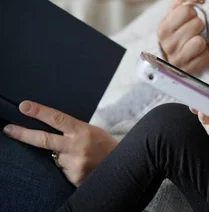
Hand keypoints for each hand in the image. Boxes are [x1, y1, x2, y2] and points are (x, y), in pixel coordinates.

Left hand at [2, 101, 116, 186]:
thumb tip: (48, 127)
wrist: (122, 166)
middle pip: (44, 139)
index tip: (24, 106)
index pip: (57, 118)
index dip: (39, 112)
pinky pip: (61, 170)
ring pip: (54, 157)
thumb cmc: (104, 146)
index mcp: (82, 131)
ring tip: (79, 156)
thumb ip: (72, 130)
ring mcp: (74, 163)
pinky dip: (66, 167)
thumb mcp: (92, 131)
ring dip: (60, 156)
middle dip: (23, 134)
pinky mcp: (74, 177)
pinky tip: (80, 166)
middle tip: (8, 129)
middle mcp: (77, 146)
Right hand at [157, 0, 208, 73]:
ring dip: (202, 40)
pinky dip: (205, 54)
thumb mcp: (177, 7)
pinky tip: (199, 52)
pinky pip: (205, 57)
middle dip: (199, 26)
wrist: (172, 53)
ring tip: (196, 41)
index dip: (192, 12)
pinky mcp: (188, 70)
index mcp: (163, 27)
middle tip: (194, 30)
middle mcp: (167, 44)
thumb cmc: (178, 27)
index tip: (189, 18)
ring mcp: (177, 58)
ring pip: (200, 42)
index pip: (187, 10)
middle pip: (197, 24)